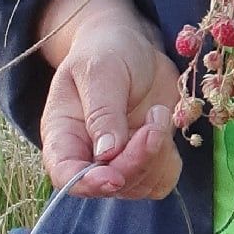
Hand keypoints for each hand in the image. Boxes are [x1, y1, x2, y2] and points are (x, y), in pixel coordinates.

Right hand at [40, 6, 182, 198]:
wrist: (132, 47)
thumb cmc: (106, 53)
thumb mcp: (99, 71)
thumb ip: (102, 111)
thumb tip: (106, 153)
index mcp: (63, 135)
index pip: (65, 175)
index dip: (87, 183)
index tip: (113, 177)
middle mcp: (88, 156)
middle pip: (110, 184)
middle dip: (137, 159)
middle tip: (153, 121)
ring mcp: (120, 161)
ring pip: (140, 185)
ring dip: (157, 155)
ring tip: (157, 113)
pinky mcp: (149, 159)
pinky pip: (163, 179)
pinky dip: (170, 159)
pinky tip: (164, 125)